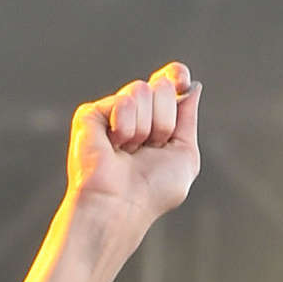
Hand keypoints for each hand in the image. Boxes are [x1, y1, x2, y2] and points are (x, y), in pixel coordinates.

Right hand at [66, 63, 201, 234]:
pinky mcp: (91, 115)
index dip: (176, 75)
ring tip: (129, 152)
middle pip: (162, 86)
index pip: (168, 82)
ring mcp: (111, 113)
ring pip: (142, 90)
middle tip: (150, 148)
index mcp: (155, 122)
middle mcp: (134, 115)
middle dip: (164, 120)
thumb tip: (191, 86)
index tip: (182, 81)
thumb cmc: (152, 192)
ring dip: (144, 128)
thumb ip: (189, 120)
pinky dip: (125, 128)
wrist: (122, 205)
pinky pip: (122, 101)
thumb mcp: (186, 156)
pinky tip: (114, 148)